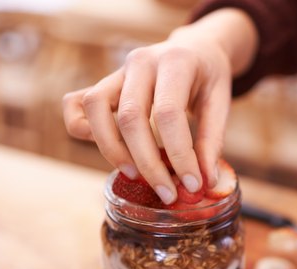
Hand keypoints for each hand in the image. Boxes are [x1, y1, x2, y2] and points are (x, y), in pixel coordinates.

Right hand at [62, 9, 256, 203]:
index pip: (168, 113)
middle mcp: (141, 61)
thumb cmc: (208, 77)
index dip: (179, 154)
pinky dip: (82, 128)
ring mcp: (118, 70)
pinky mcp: (104, 83)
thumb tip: (204, 181)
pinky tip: (108, 151)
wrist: (196, 48)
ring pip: (95, 107)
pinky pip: (76, 103)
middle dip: (147, 163)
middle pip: (130, 116)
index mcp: (175, 61)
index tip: (193, 184)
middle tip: (166, 193)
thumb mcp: (220, 101)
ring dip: (111, 149)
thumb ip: (212, 139)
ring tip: (135, 176)